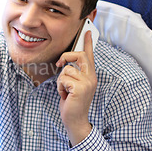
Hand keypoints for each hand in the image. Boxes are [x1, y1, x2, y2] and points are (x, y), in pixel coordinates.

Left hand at [56, 30, 96, 145]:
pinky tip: (65, 96)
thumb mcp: (74, 85)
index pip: (89, 55)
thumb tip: (66, 62)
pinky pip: (63, 79)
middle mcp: (92, 77)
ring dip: (60, 81)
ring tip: (65, 91)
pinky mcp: (80, 88)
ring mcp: (87, 83)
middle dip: (66, 57)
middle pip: (79, 56)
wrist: (75, 120)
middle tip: (59, 64)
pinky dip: (59, 87)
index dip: (88, 42)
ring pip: (66, 69)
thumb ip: (74, 73)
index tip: (87, 30)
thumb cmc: (72, 102)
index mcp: (90, 75)